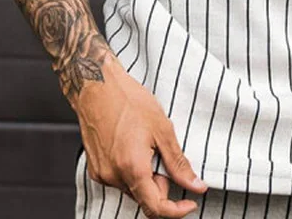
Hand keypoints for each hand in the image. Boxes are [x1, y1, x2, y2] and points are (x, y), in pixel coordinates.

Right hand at [71, 52, 207, 217]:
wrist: (98, 86)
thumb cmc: (128, 100)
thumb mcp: (162, 129)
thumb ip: (179, 163)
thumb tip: (195, 185)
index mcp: (133, 168)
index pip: (156, 207)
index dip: (176, 210)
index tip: (189, 203)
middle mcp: (114, 176)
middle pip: (145, 198)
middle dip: (161, 184)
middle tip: (164, 155)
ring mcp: (102, 173)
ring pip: (132, 188)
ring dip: (145, 177)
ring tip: (147, 145)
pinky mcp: (96, 168)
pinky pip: (119, 179)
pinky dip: (131, 171)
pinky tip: (134, 146)